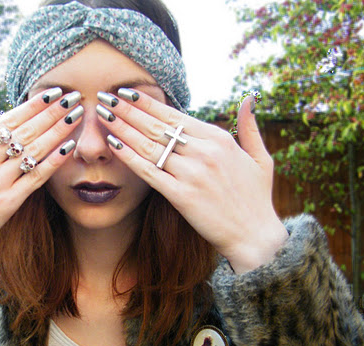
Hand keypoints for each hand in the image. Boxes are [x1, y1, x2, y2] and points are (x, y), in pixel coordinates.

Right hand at [0, 89, 80, 277]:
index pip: (8, 119)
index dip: (33, 105)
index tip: (53, 92)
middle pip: (25, 130)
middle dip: (52, 111)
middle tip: (73, 97)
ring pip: (34, 150)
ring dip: (58, 130)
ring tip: (76, 116)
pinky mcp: (7, 202)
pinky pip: (36, 177)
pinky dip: (54, 161)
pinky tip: (69, 147)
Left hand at [98, 91, 287, 272]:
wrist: (255, 236)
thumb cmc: (257, 199)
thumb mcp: (260, 158)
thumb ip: (250, 127)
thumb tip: (248, 98)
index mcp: (219, 139)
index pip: (175, 114)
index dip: (147, 102)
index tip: (126, 92)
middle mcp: (204, 152)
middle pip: (157, 125)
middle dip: (127, 109)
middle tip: (104, 96)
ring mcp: (192, 173)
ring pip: (149, 145)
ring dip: (122, 127)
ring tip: (102, 114)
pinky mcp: (182, 196)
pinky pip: (149, 171)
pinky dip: (129, 156)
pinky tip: (112, 143)